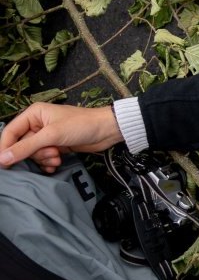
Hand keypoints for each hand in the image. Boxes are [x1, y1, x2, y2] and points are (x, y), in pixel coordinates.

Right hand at [0, 102, 123, 172]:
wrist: (107, 131)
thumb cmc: (81, 125)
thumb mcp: (52, 135)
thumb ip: (26, 147)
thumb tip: (1, 159)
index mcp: (33, 114)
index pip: (9, 133)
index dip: (5, 149)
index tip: (5, 164)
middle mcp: (37, 124)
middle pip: (21, 146)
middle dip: (34, 154)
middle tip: (50, 154)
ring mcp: (46, 136)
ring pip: (32, 154)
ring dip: (44, 159)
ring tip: (57, 157)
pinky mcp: (55, 145)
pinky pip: (42, 158)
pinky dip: (48, 163)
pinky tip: (57, 164)